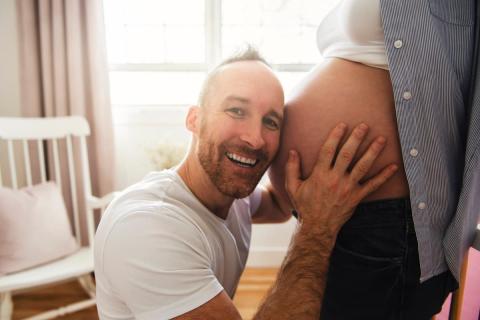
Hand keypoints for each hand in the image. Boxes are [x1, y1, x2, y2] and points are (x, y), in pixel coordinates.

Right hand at [285, 122, 397, 237]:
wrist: (317, 227)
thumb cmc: (304, 206)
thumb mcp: (292, 187)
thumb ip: (291, 168)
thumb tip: (292, 151)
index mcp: (320, 174)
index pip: (328, 150)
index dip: (335, 136)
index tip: (343, 125)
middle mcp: (335, 179)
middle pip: (348, 154)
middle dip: (357, 138)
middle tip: (365, 126)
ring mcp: (348, 188)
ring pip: (363, 166)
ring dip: (373, 152)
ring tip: (382, 139)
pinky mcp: (357, 197)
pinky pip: (373, 185)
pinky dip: (384, 176)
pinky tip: (394, 166)